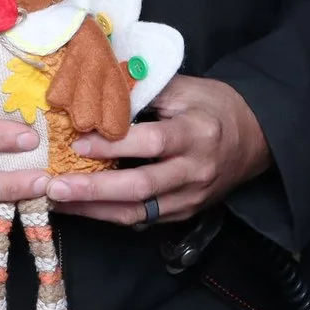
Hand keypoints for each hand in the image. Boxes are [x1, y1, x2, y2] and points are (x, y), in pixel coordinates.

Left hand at [47, 77, 269, 226]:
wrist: (255, 139)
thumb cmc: (214, 107)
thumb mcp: (186, 88)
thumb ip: (145, 92)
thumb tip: (99, 88)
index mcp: (196, 133)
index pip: (152, 142)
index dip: (114, 144)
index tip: (77, 142)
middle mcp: (195, 170)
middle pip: (141, 186)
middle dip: (94, 189)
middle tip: (55, 186)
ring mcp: (191, 197)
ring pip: (139, 212)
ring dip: (94, 210)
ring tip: (57, 202)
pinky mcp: (184, 212)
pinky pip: (143, 220)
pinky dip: (109, 215)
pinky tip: (81, 208)